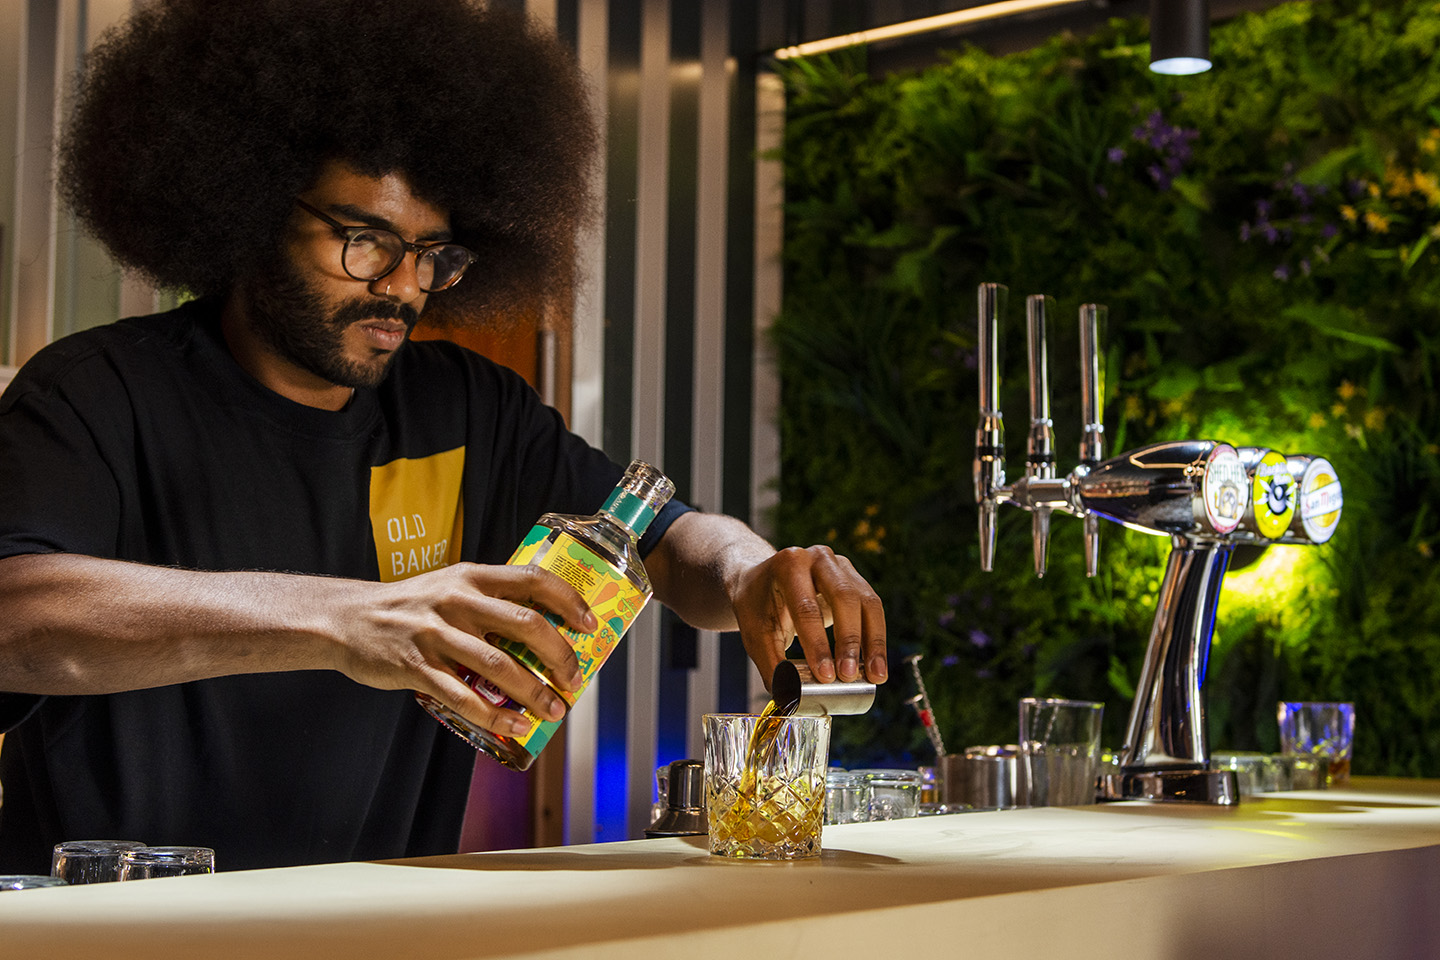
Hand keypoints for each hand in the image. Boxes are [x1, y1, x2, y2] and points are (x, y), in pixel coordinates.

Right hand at [332, 562, 595, 737]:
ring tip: (553, 710)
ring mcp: (436, 634)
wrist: (348, 619)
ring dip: (534, 692)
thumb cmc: (411, 606)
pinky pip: (463, 697)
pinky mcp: (416, 667)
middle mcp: (458, 600)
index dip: (569, 602)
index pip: (533, 580)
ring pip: (499, 666)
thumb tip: (544, 629)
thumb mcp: (451, 585)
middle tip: (575, 678)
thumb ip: (490, 599)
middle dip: (560, 655)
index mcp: (472, 576)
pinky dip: (494, 716)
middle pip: (525, 624)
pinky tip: (514, 727)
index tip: (591, 624)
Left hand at [730, 545, 886, 687]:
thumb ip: (771, 665)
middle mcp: (818, 557)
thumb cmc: (758, 606)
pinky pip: (873, 609)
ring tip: (874, 675)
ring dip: (872, 641)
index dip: (817, 643)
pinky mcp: (856, 580)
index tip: (826, 676)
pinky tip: (876, 665)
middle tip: (848, 676)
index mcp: (789, 563)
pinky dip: (877, 638)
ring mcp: (841, 566)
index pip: (806, 606)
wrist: (763, 580)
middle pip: (843, 597)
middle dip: (848, 641)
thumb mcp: (755, 633)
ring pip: (866, 602)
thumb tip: (790, 699)